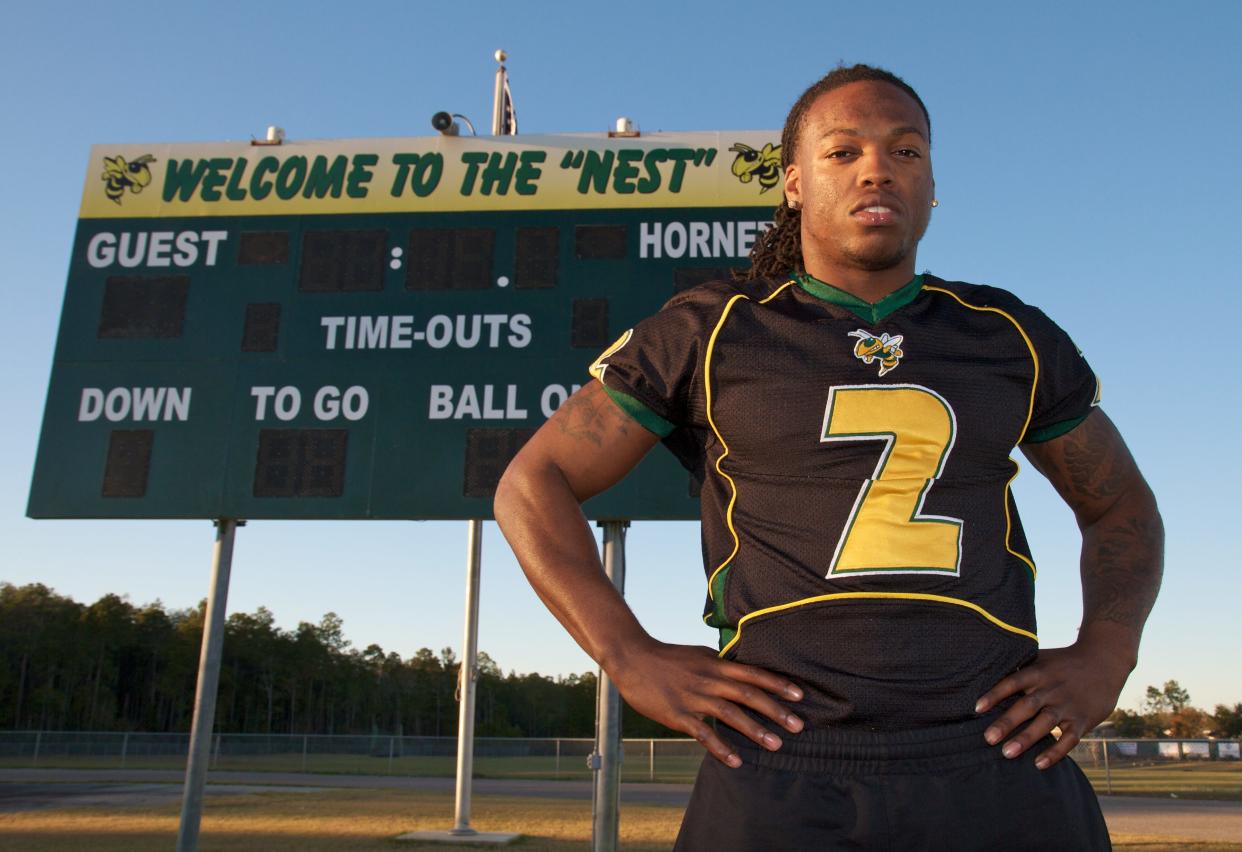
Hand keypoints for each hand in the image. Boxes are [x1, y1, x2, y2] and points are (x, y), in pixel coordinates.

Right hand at [609, 639, 803, 767]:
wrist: (632, 657)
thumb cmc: (667, 657)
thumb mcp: (699, 655)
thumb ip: (721, 666)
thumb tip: (744, 675)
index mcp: (715, 663)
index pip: (753, 673)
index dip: (777, 683)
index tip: (800, 695)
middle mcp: (708, 679)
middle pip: (748, 694)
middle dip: (775, 710)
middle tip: (798, 726)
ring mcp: (693, 697)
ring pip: (730, 714)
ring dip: (755, 730)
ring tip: (776, 745)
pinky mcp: (677, 714)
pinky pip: (703, 733)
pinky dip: (720, 748)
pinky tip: (736, 761)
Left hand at [974, 634, 1132, 769]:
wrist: (1104, 661)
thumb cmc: (1063, 662)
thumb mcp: (1041, 659)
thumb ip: (1019, 669)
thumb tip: (986, 675)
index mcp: (1038, 672)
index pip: (1013, 682)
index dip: (995, 694)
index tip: (977, 708)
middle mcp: (1051, 689)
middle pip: (1027, 706)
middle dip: (1007, 722)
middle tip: (988, 739)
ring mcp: (1068, 705)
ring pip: (1045, 723)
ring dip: (1026, 739)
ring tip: (1007, 753)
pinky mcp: (1083, 720)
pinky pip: (1068, 739)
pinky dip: (1055, 752)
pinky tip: (1039, 764)